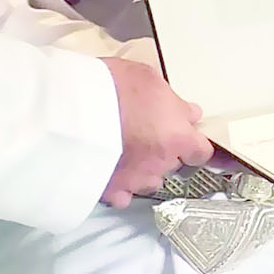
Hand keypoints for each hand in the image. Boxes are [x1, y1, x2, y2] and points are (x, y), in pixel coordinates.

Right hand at [99, 56, 212, 206]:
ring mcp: (136, 181)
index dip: (193, 145)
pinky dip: (120, 186)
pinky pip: (122, 195)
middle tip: (145, 134)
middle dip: (164, 152)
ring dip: (143, 169)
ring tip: (126, 151)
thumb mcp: (149, 78)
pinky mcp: (110, 191)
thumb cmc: (112, 87)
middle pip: (173, 165)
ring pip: (149, 181)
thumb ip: (174, 102)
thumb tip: (189, 113)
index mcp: (177, 137)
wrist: (71, 109)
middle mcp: (161, 164)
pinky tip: (111, 171)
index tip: (185, 137)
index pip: (202, 152)